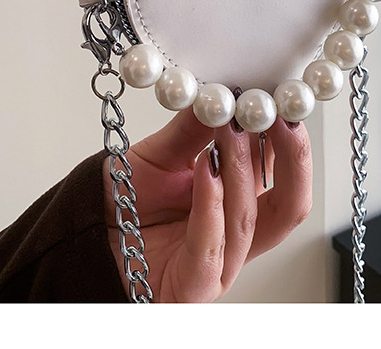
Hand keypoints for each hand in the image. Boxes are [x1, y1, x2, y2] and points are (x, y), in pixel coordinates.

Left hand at [103, 108, 311, 302]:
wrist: (87, 234)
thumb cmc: (127, 201)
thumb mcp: (163, 153)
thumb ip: (194, 129)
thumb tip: (221, 94)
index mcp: (237, 201)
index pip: (280, 173)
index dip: (289, 139)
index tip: (283, 102)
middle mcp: (235, 233)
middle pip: (288, 206)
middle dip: (293, 160)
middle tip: (280, 118)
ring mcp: (219, 263)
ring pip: (250, 221)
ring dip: (243, 172)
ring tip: (230, 131)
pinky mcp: (195, 285)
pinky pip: (212, 248)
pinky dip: (212, 204)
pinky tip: (208, 170)